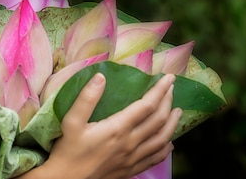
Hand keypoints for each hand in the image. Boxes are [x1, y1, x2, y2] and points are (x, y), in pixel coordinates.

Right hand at [25, 72, 180, 178]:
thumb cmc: (68, 151)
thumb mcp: (71, 122)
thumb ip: (86, 98)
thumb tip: (100, 76)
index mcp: (118, 128)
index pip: (147, 105)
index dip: (160, 90)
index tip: (168, 77)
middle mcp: (130, 143)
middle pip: (158, 120)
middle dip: (168, 101)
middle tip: (171, 88)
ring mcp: (133, 159)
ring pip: (162, 139)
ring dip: (172, 124)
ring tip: (177, 111)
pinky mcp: (131, 170)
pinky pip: (155, 159)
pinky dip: (166, 148)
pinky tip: (169, 143)